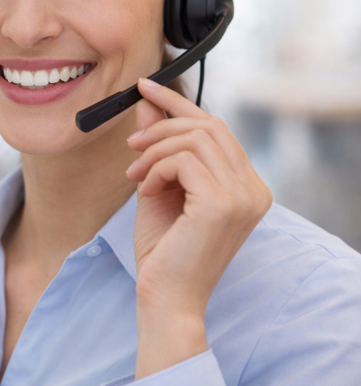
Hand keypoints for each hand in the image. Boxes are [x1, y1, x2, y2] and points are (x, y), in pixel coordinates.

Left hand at [125, 78, 271, 377]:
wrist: (165, 298)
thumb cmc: (163, 250)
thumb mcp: (156, 187)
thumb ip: (158, 148)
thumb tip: (147, 106)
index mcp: (245, 185)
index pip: (216, 128)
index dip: (179, 102)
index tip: (145, 87)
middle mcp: (254, 188)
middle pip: (208, 125)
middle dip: (162, 124)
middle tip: (130, 145)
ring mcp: (243, 195)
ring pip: (194, 138)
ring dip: (154, 150)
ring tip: (135, 175)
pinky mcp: (223, 203)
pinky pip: (184, 159)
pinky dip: (156, 168)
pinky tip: (144, 190)